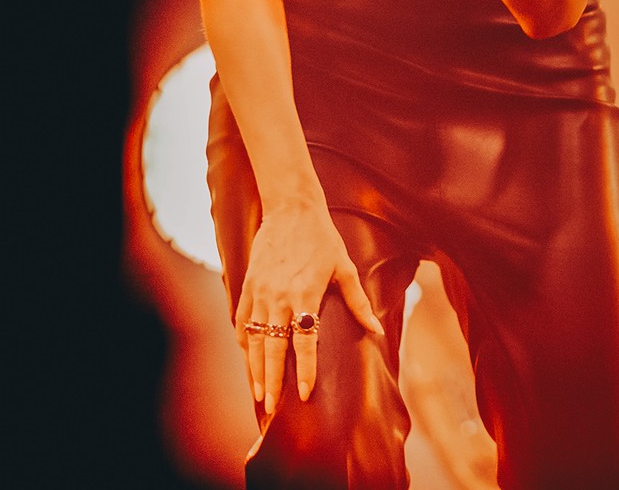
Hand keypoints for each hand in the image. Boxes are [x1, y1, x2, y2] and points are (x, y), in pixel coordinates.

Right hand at [234, 197, 382, 411]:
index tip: (304, 394)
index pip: (303, 342)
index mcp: (305, 294)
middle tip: (271, 409)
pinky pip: (242, 320)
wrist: (291, 209)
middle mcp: (279, 297)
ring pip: (254, 339)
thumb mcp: (345, 267)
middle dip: (272, 381)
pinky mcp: (247, 285)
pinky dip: (243, 342)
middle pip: (273, 348)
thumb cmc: (323, 238)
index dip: (304, 370)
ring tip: (259, 393)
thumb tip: (375, 328)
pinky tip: (248, 359)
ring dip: (255, 368)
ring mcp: (260, 292)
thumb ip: (357, 301)